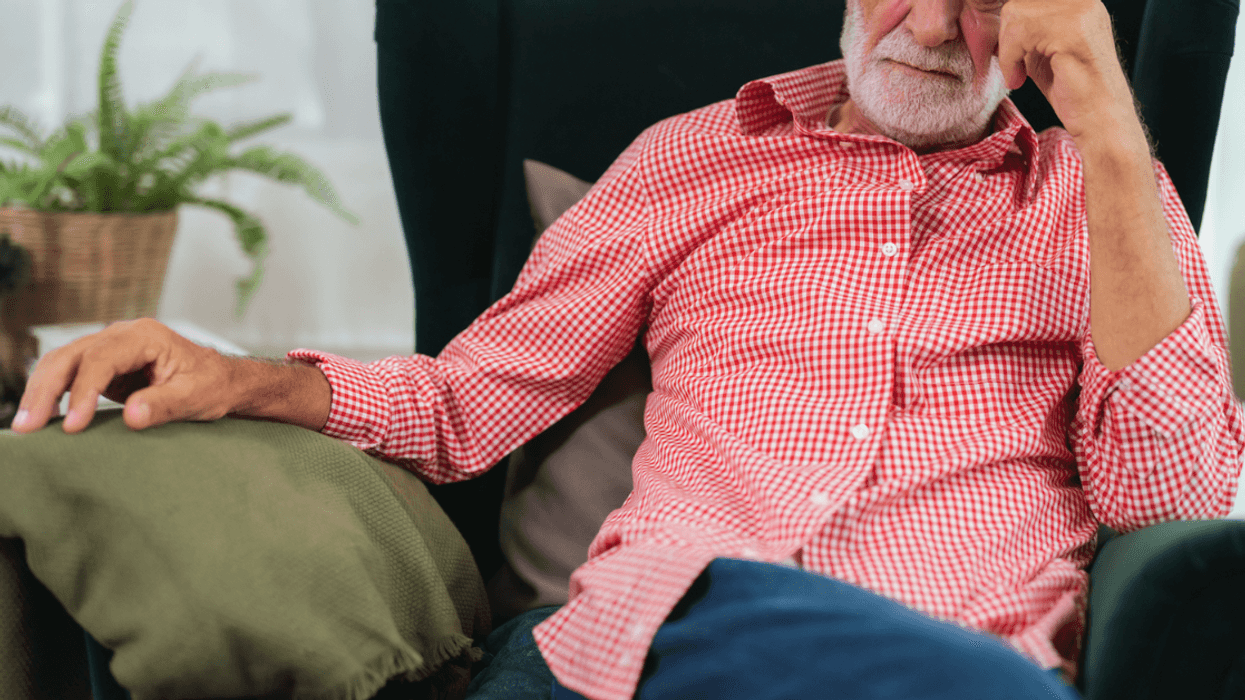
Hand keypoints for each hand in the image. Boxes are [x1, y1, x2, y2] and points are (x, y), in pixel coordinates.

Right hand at [12, 318, 238, 433]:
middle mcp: (122, 335)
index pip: (102, 359)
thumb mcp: (196, 397)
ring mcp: (110, 348)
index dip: (83, 391)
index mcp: (145, 336)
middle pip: (71, 356)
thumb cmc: (212, 385)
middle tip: (28, 427)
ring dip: (40, 392)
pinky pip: (69, 374)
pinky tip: (40, 417)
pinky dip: (51, 393)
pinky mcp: (104, 366)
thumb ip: (164, 404)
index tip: (73, 424)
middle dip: (46, 390)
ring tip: (26, 426)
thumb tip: (132, 415)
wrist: (221, 380)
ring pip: (62, 363)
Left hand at [997, 0, 1142, 148]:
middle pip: (1020, 3)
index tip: (1014, 52)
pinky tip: (1019, 79)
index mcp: (1079, 1)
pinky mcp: (1071, 32)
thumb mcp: (1042, 48)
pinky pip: (1020, 33)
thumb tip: (1000, 17)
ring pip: (1016, 15)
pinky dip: (1010, 59)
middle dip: (1007, 36)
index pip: (1028, 0)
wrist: (1099, 117)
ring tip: (1018, 74)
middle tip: (1012, 66)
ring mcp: (1080, 12)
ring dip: (1008, 50)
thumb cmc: (1071, 88)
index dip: (1012, 24)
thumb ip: (1026, 28)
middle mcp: (1083, 0)